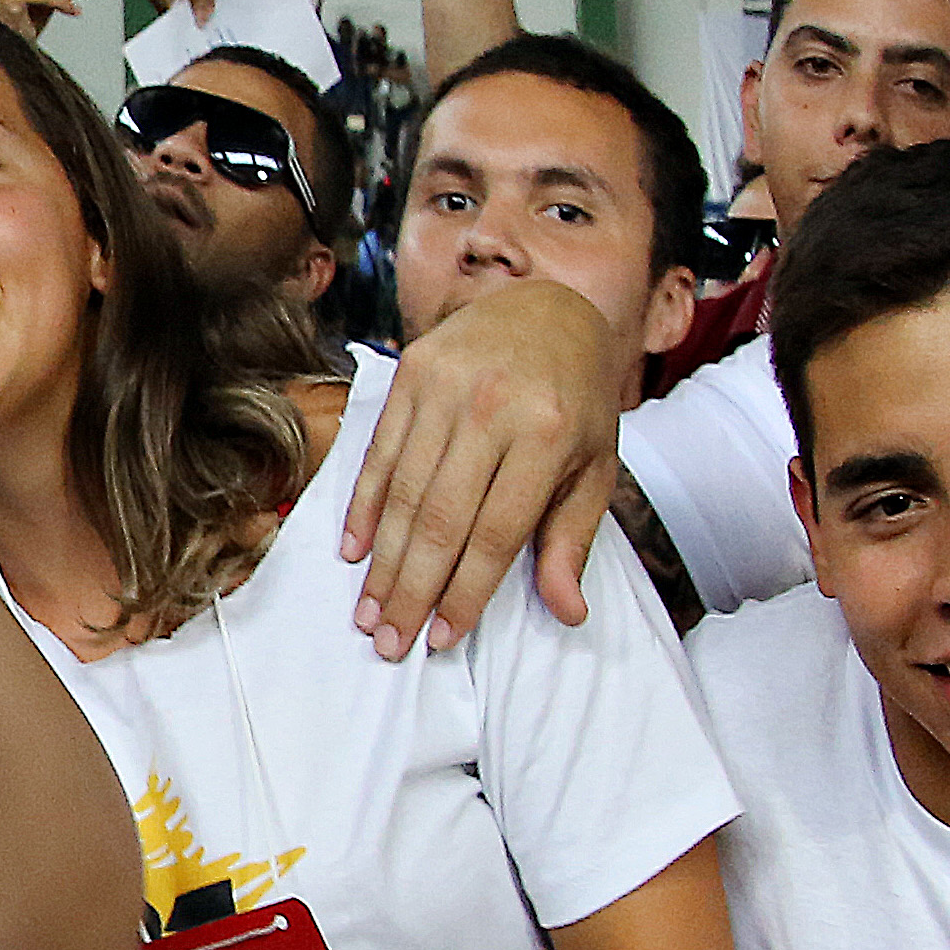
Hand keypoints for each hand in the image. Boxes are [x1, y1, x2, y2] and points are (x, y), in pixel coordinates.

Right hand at [348, 282, 623, 652]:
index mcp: (548, 435)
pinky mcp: (412, 373)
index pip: (496, 533)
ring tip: (369, 613)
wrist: (547, 308)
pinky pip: (380, 454)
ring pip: (404, 492)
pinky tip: (356, 553)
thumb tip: (567, 611)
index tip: (442, 638)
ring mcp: (447, 386)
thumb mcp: (594, 466)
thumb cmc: (575, 400)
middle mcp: (493, 407)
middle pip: (440, 519)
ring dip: (382, 561)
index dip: (466, 592)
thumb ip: (573, 540)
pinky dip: (364, 507)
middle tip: (390, 642)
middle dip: (412, 590)